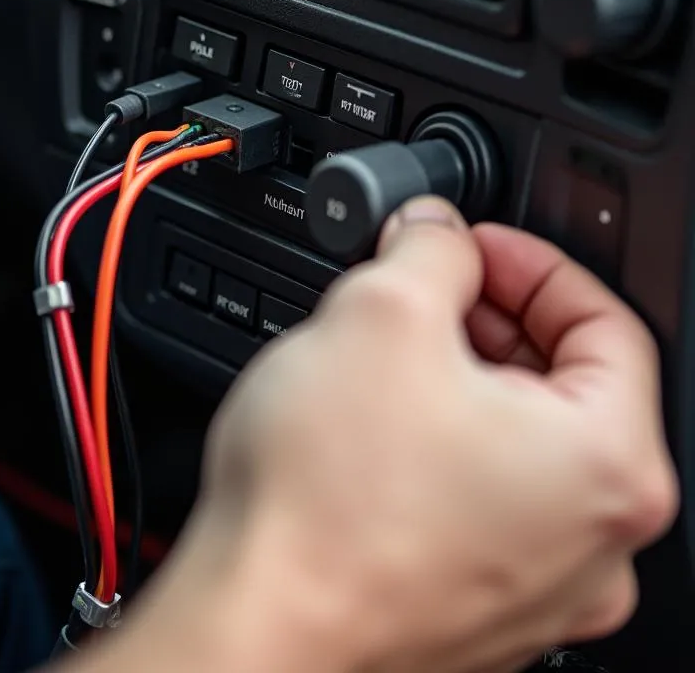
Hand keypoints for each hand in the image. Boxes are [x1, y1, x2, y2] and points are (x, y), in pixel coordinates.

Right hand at [88, 199, 677, 672]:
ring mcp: (536, 587)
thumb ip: (430, 248)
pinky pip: (480, 501)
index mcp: (606, 465)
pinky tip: (375, 430)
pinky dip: (442, 448)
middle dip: (490, 319)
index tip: (474, 247)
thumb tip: (437, 233)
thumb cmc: (323, 504)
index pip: (606, 323)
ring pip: (518, 446)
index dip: (531, 264)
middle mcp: (591, 543)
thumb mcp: (381, 311)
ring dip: (462, 382)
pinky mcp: (476, 609)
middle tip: (424, 291)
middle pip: (564, 387)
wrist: (256, 628)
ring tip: (386, 357)